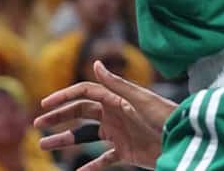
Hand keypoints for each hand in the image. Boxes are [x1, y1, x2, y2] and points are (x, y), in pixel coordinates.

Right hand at [35, 61, 174, 168]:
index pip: (83, 94)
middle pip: (79, 114)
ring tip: (45, 146)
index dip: (63, 98)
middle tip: (37, 126)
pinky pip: (104, 159)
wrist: (186, 140)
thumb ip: (116, 84)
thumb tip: (94, 63)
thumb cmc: (165, 117)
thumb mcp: (140, 99)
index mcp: (115, 99)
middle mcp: (113, 115)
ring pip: (85, 136)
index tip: (45, 106)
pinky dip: (91, 166)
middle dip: (58, 119)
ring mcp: (119, 134)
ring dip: (65, 140)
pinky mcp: (127, 152)